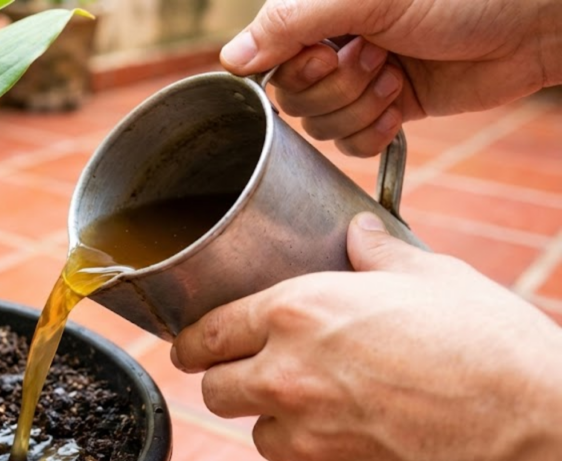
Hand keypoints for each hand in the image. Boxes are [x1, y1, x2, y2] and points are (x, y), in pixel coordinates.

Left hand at [171, 213, 561, 460]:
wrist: (534, 429)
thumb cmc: (486, 344)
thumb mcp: (430, 275)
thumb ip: (376, 254)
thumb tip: (357, 231)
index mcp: (297, 313)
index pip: (206, 332)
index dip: (193, 340)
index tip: (192, 346)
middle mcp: (287, 376)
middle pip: (214, 388)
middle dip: (225, 379)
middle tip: (249, 372)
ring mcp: (309, 436)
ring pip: (257, 433)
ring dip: (274, 419)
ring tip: (317, 403)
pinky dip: (319, 451)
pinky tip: (360, 432)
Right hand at [221, 0, 561, 156]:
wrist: (532, 22)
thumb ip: (290, 23)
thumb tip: (231, 60)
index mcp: (318, 12)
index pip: (267, 59)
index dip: (295, 69)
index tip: (330, 51)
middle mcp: (332, 44)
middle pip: (293, 99)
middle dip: (337, 87)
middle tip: (378, 56)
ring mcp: (360, 79)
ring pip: (322, 127)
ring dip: (362, 108)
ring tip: (398, 75)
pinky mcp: (387, 109)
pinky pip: (353, 145)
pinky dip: (374, 133)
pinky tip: (400, 107)